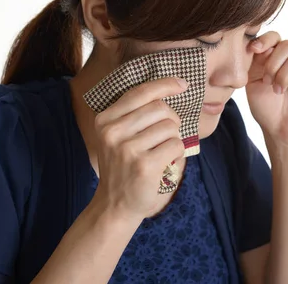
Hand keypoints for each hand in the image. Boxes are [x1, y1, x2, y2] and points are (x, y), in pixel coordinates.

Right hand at [92, 77, 186, 221]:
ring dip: (173, 138)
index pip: (140, 92)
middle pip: (160, 108)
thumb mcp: (118, 136)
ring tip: (161, 152)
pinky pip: (176, 145)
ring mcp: (128, 149)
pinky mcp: (145, 165)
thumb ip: (137, 113)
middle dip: (171, 119)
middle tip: (166, 135)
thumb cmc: (124, 165)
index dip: (165, 84)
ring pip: (170, 127)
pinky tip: (165, 162)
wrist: (115, 204)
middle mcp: (113, 132)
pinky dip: (177, 153)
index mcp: (105, 120)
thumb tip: (174, 87)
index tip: (182, 84)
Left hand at [246, 31, 287, 146]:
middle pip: (287, 45)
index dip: (265, 40)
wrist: (278, 129)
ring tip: (278, 90)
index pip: (274, 37)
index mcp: (274, 57)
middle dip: (274, 63)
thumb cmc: (265, 107)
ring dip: (285, 73)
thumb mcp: (252, 82)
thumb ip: (254, 63)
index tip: (254, 50)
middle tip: (267, 82)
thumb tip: (257, 45)